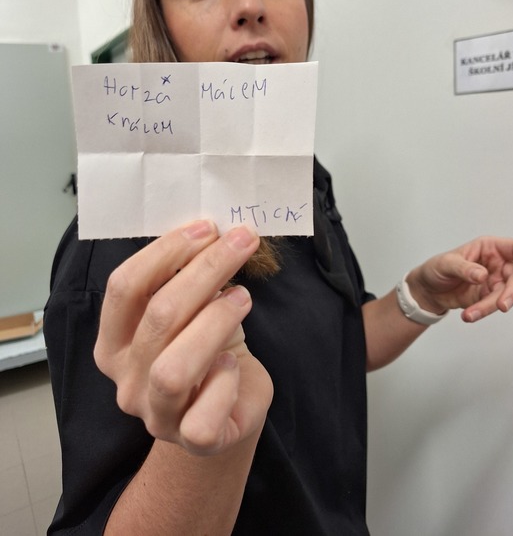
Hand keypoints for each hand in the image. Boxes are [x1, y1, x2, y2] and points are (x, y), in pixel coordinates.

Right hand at [94, 220, 272, 454]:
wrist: (226, 412)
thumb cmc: (207, 351)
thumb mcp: (191, 311)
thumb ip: (186, 280)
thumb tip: (211, 232)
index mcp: (114, 343)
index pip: (124, 288)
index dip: (165, 251)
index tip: (206, 228)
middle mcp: (126, 379)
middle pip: (157, 316)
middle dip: (205, 270)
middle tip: (241, 243)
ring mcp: (155, 414)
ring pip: (173, 367)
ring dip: (216, 321)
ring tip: (243, 298)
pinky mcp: (192, 441)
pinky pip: (202, 417)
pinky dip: (223, 381)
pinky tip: (233, 363)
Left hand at [407, 236, 512, 322]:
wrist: (427, 290)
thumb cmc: (437, 268)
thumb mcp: (445, 264)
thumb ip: (464, 268)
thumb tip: (482, 275)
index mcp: (490, 247)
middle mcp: (497, 264)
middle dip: (512, 293)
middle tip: (501, 306)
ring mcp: (495, 282)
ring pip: (506, 295)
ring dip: (491, 306)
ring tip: (471, 314)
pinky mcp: (489, 298)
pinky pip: (492, 306)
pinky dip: (482, 312)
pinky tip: (468, 315)